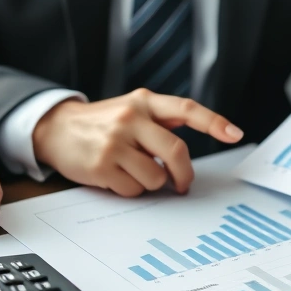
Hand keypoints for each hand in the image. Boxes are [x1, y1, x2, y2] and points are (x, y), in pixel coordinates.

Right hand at [33, 88, 243, 195]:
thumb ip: (160, 121)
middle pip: (175, 152)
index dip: (214, 122)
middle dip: (184, 175)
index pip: (186, 109)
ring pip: (155, 177)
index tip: (234, 134)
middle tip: (182, 184)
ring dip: (150, 182)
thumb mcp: (130, 109)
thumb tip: (191, 148)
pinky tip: (116, 177)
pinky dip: (130, 189)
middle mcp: (131, 118)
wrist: (56, 129)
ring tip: (133, 172)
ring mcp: (115, 142)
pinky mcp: (102, 165)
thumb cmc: (101, 123)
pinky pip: (133, 189)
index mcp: (143, 101)